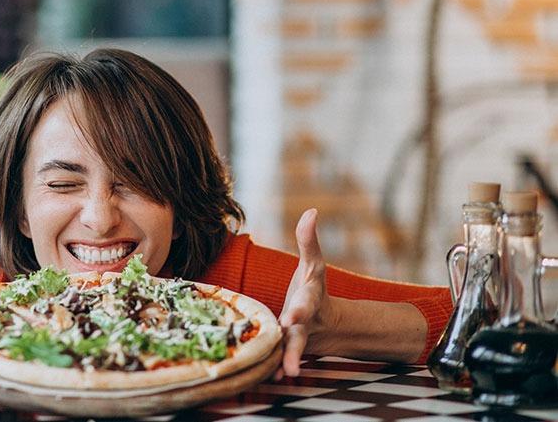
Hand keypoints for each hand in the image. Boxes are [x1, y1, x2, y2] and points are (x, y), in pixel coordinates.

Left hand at [276, 208, 334, 378]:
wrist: (323, 321)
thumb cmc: (311, 288)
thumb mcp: (312, 265)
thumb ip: (308, 240)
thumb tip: (311, 210)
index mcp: (307, 301)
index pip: (304, 304)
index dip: (298, 311)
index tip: (292, 315)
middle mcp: (302, 323)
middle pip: (298, 336)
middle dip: (293, 348)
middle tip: (290, 363)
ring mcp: (295, 339)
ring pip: (290, 354)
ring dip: (285, 364)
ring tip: (283, 377)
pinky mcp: (285, 350)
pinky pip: (280, 362)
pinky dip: (275, 371)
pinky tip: (267, 380)